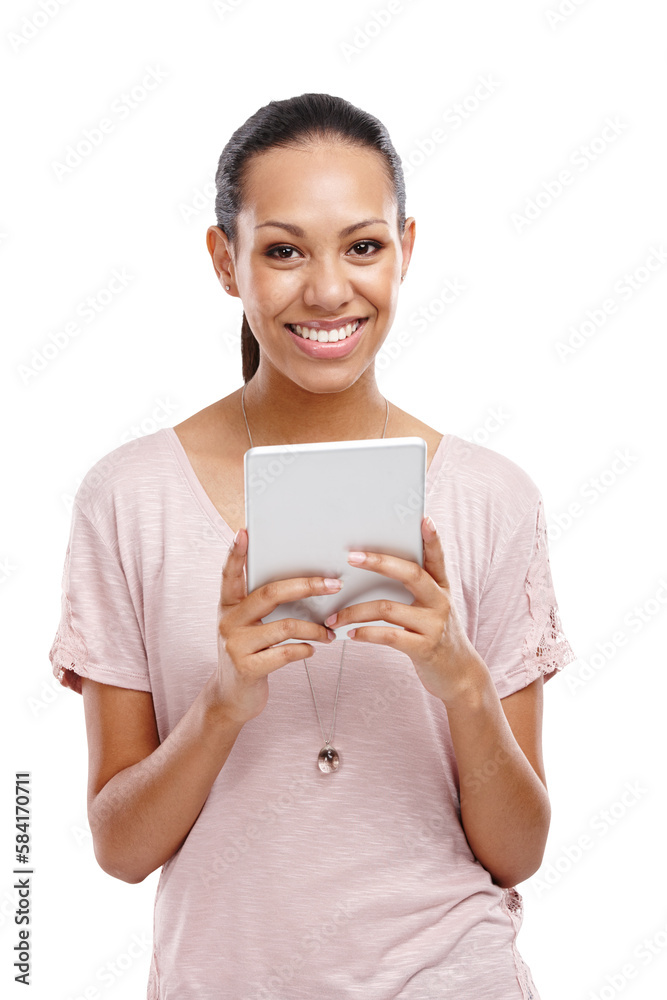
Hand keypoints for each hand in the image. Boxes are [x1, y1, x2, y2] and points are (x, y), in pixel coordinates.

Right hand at [215, 528, 337, 723]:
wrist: (231, 698)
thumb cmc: (248, 654)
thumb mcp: (246, 627)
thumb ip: (261, 607)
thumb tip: (305, 584)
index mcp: (228, 605)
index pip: (229, 574)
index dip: (235, 553)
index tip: (244, 532)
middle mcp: (228, 621)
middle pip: (270, 593)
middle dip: (306, 586)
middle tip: (334, 585)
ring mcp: (236, 645)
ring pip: (284, 626)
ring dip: (314, 628)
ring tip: (330, 633)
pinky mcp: (247, 668)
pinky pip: (285, 653)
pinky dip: (305, 649)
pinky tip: (313, 650)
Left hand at [323, 516, 487, 704]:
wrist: (460, 675)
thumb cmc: (437, 636)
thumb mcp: (433, 609)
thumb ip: (415, 590)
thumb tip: (376, 568)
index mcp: (441, 588)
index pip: (437, 558)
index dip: (432, 539)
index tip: (423, 519)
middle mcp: (441, 602)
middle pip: (411, 574)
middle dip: (379, 563)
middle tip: (352, 556)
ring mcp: (434, 625)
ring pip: (388, 608)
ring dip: (355, 611)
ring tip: (334, 616)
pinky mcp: (424, 648)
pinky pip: (389, 636)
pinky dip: (366, 633)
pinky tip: (351, 634)